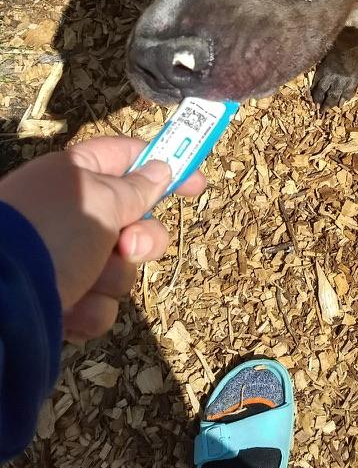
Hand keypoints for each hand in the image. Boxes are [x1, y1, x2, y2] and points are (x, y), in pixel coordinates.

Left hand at [0, 136, 205, 340]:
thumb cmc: (51, 232)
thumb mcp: (101, 200)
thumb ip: (137, 188)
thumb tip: (161, 168)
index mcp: (73, 176)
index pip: (126, 158)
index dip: (164, 166)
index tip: (197, 185)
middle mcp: (68, 215)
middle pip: (132, 221)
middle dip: (140, 239)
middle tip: (128, 246)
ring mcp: (62, 261)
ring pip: (119, 268)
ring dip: (111, 277)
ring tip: (84, 282)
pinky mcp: (57, 302)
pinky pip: (98, 305)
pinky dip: (89, 309)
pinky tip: (69, 309)